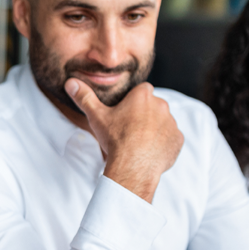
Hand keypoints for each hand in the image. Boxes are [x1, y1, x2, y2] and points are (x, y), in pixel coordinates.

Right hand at [63, 79, 182, 202]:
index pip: (142, 90)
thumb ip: (85, 97)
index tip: (126, 112)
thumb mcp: (96, 117)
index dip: (134, 100)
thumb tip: (70, 82)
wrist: (133, 167)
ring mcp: (172, 123)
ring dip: (154, 128)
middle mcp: (161, 106)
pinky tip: (150, 151)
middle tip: (130, 129)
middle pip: (153, 105)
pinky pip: (171, 138)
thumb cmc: (115, 140)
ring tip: (139, 142)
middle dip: (145, 114)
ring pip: (163, 121)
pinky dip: (163, 143)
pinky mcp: (178, 140)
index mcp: (143, 96)